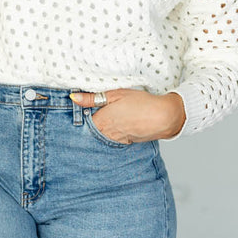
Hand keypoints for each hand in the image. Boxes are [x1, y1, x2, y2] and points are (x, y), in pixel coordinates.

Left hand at [69, 88, 184, 141]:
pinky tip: (116, 124)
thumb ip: (92, 98)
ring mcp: (115, 140)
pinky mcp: (124, 142)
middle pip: (88, 131)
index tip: (78, 109)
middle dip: (88, 123)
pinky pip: (111, 139)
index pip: (80, 122)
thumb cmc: (141, 103)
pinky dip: (110, 133)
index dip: (79, 115)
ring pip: (100, 136)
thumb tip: (73, 98)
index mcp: (100, 121)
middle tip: (88, 113)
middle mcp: (105, 134)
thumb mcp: (115, 94)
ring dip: (99, 129)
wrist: (163, 117)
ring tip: (106, 118)